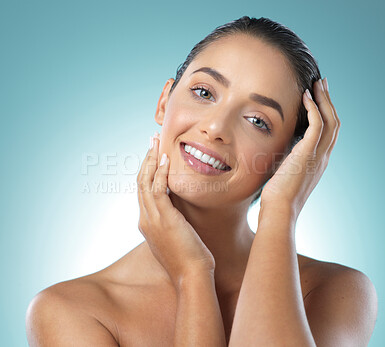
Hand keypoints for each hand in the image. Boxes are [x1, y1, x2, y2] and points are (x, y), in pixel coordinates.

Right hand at [136, 132, 214, 287]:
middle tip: (152, 141)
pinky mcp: (163, 218)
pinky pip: (157, 189)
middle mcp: (145, 219)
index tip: (154, 156)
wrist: (192, 276)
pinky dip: (160, 172)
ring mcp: (152, 219)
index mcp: (147, 224)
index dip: (147, 171)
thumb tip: (178, 215)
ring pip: (145, 182)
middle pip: (140, 182)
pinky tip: (165, 159)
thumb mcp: (175, 238)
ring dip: (150, 160)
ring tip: (156, 141)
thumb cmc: (189, 260)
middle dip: (146, 159)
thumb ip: (172, 224)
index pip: (143, 191)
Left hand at [259, 78, 340, 219]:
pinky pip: (317, 124)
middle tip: (322, 85)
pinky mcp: (308, 153)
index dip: (325, 114)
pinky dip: (314, 108)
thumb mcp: (285, 176)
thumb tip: (277, 153)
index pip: (328, 133)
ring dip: (324, 100)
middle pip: (334, 123)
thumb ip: (287, 162)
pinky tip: (305, 97)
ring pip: (330, 120)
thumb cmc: (277, 198)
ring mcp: (318, 156)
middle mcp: (323, 158)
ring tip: (316, 84)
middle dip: (328, 102)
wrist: (279, 211)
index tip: (317, 99)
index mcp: (318, 162)